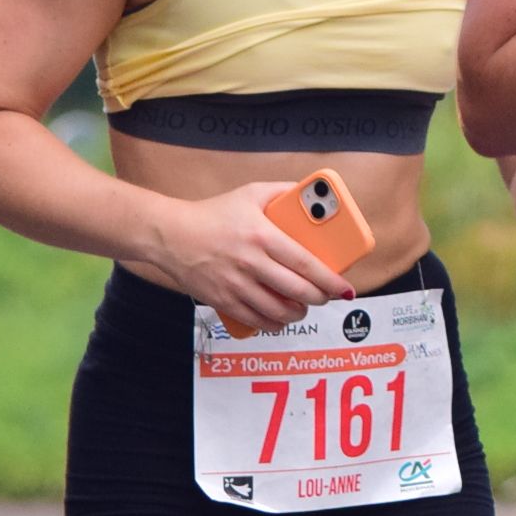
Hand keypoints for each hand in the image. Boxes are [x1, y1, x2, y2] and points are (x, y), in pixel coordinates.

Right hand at [140, 181, 355, 335]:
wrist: (170, 235)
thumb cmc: (214, 213)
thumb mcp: (250, 194)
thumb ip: (283, 192)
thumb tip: (313, 195)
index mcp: (262, 236)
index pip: (305, 264)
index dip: (329, 280)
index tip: (344, 288)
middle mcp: (251, 263)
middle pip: (296, 291)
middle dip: (319, 298)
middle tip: (327, 296)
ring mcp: (235, 285)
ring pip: (277, 311)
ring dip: (298, 313)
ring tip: (304, 306)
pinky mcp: (222, 300)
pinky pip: (255, 320)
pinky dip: (273, 323)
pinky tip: (281, 318)